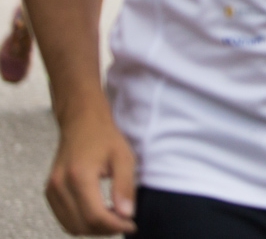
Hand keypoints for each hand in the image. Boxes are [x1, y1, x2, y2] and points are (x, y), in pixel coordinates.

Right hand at [46, 103, 136, 235]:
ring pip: (71, 226)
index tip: (131, 225)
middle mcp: (60, 186)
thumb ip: (125, 187)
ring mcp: (51, 190)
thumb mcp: (124, 157)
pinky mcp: (49, 192)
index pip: (95, 216)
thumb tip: (126, 215)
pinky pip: (64, 218)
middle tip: (124, 221)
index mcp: (79, 177)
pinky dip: (81, 222)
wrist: (82, 122)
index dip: (115, 226)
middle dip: (106, 229)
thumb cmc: (105, 137)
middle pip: (82, 225)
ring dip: (93, 228)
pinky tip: (99, 212)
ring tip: (113, 217)